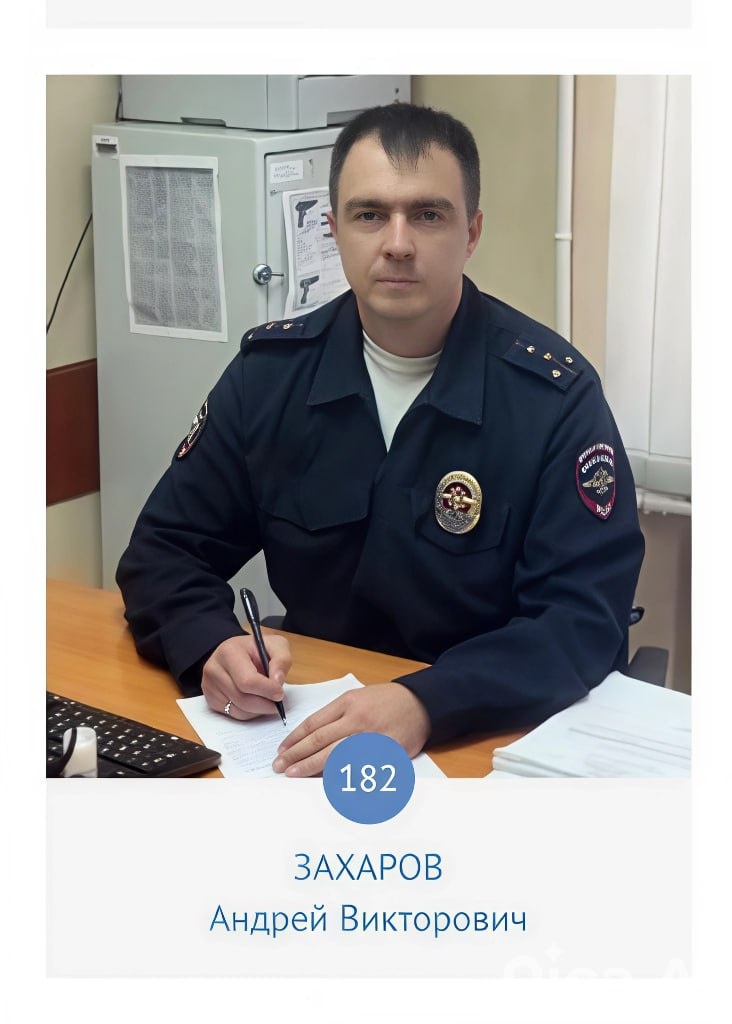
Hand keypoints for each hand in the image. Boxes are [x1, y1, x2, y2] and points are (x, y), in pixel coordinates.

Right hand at [201, 634, 291, 719]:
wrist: (237, 652)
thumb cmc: (256, 650)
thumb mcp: (275, 645)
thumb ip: (281, 660)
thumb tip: (277, 681)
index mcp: (229, 652)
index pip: (247, 681)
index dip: (267, 690)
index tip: (280, 693)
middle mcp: (214, 669)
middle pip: (243, 699)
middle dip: (265, 704)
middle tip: (278, 701)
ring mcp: (209, 686)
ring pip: (239, 710)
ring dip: (259, 710)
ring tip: (267, 698)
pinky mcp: (211, 699)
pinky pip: (234, 715)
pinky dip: (249, 712)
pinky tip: (255, 700)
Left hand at [272, 683, 430, 777]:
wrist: (419, 704)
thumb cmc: (386, 701)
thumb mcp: (357, 698)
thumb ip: (336, 716)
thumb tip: (309, 738)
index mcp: (347, 703)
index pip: (314, 723)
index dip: (295, 739)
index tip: (282, 750)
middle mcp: (357, 719)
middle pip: (320, 740)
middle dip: (297, 755)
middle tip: (280, 766)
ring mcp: (371, 737)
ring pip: (335, 755)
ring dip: (312, 767)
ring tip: (294, 774)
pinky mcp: (384, 752)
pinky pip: (359, 767)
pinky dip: (342, 775)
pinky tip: (327, 782)